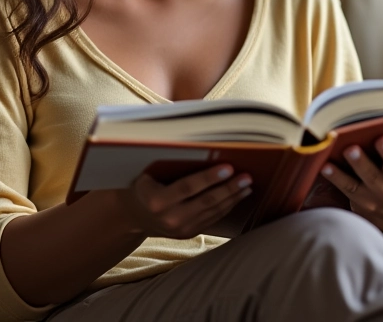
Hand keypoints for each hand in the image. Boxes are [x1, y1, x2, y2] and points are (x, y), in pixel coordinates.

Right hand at [115, 165, 252, 239]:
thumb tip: (203, 148)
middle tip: (246, 176)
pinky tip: (238, 196)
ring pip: (212, 211)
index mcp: (156, 200)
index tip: (228, 167)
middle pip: (205, 201)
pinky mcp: (189, 234)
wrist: (135, 215)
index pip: (187, 187)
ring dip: (232, 198)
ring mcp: (180, 229)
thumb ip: (171, 165)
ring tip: (247, 184)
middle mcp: (169, 218)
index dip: (209, 178)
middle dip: (229, 188)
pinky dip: (227, 206)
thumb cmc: (144, 183)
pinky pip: (212, 219)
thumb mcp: (149, 173)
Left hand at [321, 133, 382, 232]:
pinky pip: (345, 190)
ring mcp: (371, 197)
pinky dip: (334, 178)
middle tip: (352, 148)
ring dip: (341, 174)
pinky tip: (324, 167)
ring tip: (329, 162)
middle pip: (373, 175)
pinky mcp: (358, 202)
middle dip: (362, 162)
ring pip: (354, 184)